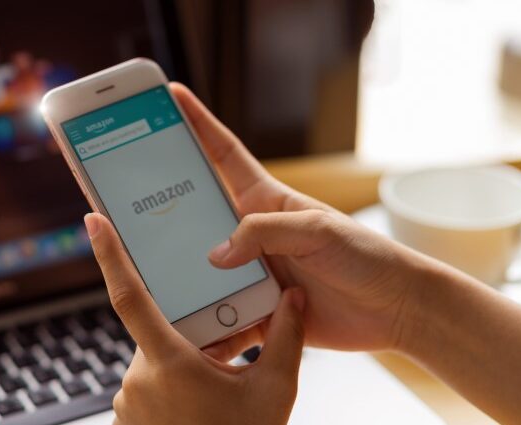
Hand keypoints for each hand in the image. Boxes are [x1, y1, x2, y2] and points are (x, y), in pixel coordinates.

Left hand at [84, 212, 305, 424]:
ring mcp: (128, 402)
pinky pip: (148, 385)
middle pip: (157, 331)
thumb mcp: (274, 391)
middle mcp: (137, 379)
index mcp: (169, 363)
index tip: (94, 221)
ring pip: (154, 360)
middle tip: (221, 356)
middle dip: (187, 334)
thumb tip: (296, 296)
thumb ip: (286, 337)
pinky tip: (201, 407)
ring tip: (216, 391)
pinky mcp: (127, 419)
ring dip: (182, 364)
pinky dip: (172, 387)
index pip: (130, 297)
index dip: (110, 255)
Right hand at [168, 82, 431, 352]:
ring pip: (202, 270)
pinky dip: (204, 324)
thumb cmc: (366, 256)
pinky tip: (184, 329)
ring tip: (148, 277)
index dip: (197, 124)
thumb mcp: (317, 230)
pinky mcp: (257, 309)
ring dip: (180, 276)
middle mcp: (252, 233)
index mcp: (265, 200)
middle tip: (125, 202)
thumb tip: (215, 255)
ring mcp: (252, 271)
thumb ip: (264, 233)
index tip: (170, 98)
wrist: (395, 309)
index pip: (223, 154)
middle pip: (196, 216)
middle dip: (162, 209)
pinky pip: (221, 316)